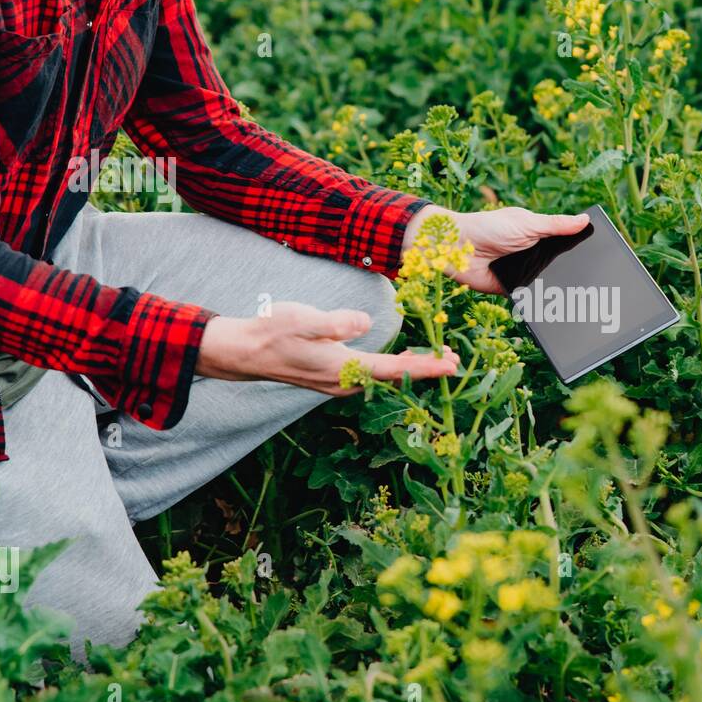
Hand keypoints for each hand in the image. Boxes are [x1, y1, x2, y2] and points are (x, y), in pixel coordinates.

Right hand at [197, 301, 458, 393]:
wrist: (245, 352)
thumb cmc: (272, 332)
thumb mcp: (303, 320)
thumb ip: (336, 322)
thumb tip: (365, 323)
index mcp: (344, 368)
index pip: (394, 369)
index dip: (425, 366)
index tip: (451, 364)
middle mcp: (345, 382)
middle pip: (395, 376)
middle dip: (426, 369)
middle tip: (456, 361)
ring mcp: (339, 382)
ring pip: (384, 376)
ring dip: (411, 368)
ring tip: (438, 359)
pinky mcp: (333, 376)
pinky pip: (373, 373)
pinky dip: (393, 367)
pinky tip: (404, 359)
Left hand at [403, 204, 589, 293]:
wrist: (456, 248)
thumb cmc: (489, 228)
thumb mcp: (528, 223)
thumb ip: (556, 225)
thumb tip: (585, 220)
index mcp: (539, 234)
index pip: (566, 243)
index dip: (582, 249)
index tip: (603, 256)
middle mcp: (533, 253)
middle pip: (560, 266)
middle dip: (573, 273)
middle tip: (597, 285)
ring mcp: (523, 272)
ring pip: (547, 283)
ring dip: (557, 289)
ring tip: (581, 300)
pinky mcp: (512, 290)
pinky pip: (530, 298)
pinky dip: (539, 302)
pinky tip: (556, 308)